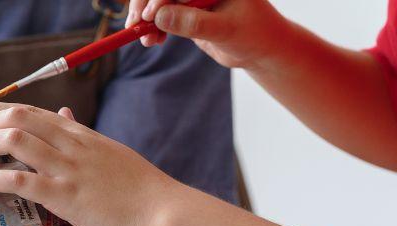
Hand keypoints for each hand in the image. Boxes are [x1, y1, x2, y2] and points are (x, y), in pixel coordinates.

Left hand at [0, 101, 175, 225]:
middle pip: (20, 118)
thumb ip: (84, 137)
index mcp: (84, 137)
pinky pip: (20, 180)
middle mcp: (73, 146)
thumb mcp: (112, 155)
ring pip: (15, 140)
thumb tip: (63, 115)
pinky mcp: (66, 196)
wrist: (164, 213)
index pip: (35, 113)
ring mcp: (68, 169)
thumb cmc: (144, 192)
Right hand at [127, 0, 290, 69]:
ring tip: (147, 41)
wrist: (261, 50)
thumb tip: (159, 17)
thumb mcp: (225, 30)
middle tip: (135, 25)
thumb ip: (193, 23)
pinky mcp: (186, 10)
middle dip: (145, 4)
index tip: (149, 15)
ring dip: (145, 18)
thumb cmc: (254, 35)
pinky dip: (152, 26)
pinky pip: (161, 14)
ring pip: (158, 1)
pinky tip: (152, 40)